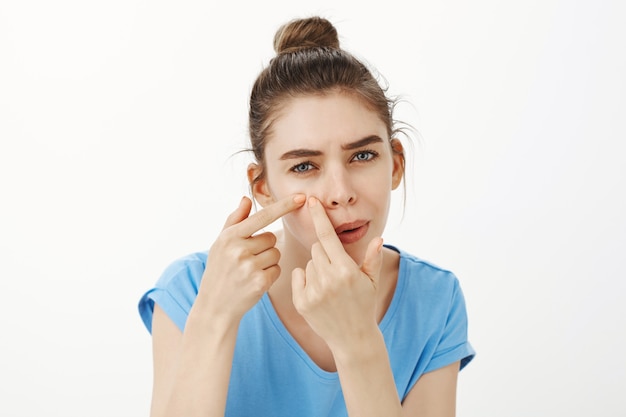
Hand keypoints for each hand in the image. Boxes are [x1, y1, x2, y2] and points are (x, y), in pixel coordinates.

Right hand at [198, 194, 305, 322]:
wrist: (214, 305)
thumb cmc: (219, 270)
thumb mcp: (220, 243)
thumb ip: (234, 220)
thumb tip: (246, 198)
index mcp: (230, 236)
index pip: (262, 216)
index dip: (283, 206)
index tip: (301, 197)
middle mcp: (239, 250)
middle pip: (272, 238)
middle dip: (265, 246)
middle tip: (248, 259)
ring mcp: (249, 267)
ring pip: (276, 253)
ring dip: (268, 261)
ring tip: (250, 270)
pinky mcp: (259, 282)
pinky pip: (278, 269)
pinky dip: (270, 274)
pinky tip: (255, 281)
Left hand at [291, 197, 383, 348]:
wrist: (352, 338)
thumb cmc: (364, 305)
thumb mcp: (372, 281)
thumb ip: (373, 258)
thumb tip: (379, 237)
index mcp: (346, 270)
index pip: (328, 236)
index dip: (319, 217)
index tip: (311, 201)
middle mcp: (328, 279)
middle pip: (317, 248)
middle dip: (325, 253)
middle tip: (336, 270)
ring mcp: (313, 291)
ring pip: (308, 262)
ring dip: (317, 268)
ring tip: (329, 286)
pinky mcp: (301, 301)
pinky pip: (297, 275)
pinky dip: (305, 280)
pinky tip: (318, 293)